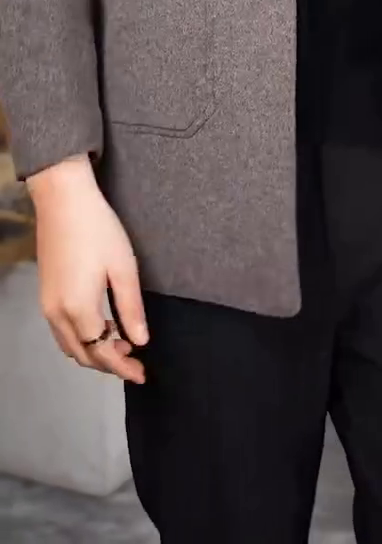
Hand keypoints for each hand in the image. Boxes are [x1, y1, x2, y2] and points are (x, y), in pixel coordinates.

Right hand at [28, 155, 147, 383]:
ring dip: (94, 352)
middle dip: (109, 364)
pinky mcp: (45, 294)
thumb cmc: (98, 229)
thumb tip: (140, 341)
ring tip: (122, 344)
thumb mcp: (123, 268)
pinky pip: (61, 331)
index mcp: (79, 308)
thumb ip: (130, 308)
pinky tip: (100, 327)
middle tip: (135, 363)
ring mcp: (47, 304)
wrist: (63, 201)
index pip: (102, 351)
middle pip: (82, 355)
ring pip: (69, 346)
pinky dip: (81, 339)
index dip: (123, 366)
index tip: (143, 374)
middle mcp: (57, 313)